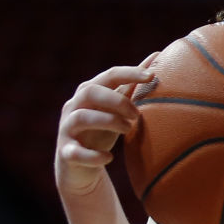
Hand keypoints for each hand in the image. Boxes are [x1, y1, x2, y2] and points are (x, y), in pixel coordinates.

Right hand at [55, 57, 155, 197]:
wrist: (79, 167)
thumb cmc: (102, 131)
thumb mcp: (117, 108)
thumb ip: (132, 85)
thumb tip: (157, 56)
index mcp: (89, 93)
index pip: (109, 76)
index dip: (129, 73)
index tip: (152, 76)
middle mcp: (74, 107)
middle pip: (90, 91)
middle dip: (117, 99)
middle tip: (137, 114)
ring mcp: (67, 130)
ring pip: (80, 118)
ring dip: (108, 121)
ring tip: (128, 129)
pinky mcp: (66, 153)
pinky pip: (75, 152)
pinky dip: (93, 155)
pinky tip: (109, 157)